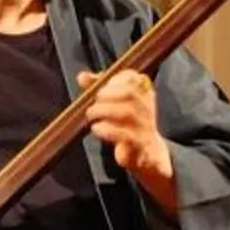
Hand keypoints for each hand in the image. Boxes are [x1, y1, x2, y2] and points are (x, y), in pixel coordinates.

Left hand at [78, 69, 176, 212]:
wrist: (147, 153)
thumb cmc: (128, 124)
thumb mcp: (115, 104)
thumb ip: (99, 88)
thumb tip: (82, 76)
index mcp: (143, 93)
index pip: (132, 77)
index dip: (114, 79)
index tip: (101, 87)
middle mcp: (147, 107)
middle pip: (130, 93)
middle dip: (107, 95)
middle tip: (94, 103)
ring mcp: (145, 126)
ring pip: (127, 112)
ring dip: (103, 111)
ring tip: (92, 116)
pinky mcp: (139, 145)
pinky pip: (124, 135)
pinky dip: (106, 130)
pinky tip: (97, 128)